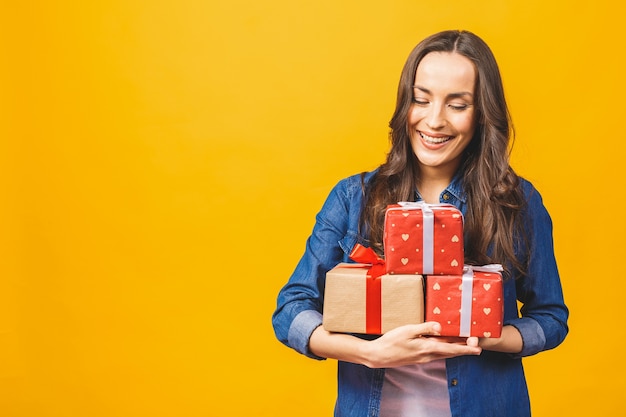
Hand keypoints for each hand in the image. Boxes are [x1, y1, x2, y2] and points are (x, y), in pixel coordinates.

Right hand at [362, 322, 481, 367]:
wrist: (379, 356)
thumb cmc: (391, 342)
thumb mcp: (407, 331)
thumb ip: (424, 328)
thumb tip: (439, 326)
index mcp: (427, 348)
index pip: (451, 349)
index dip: (466, 349)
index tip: (478, 349)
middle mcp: (428, 355)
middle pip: (451, 352)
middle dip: (464, 348)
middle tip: (475, 343)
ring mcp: (423, 358)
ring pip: (444, 353)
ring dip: (456, 349)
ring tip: (465, 343)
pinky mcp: (419, 357)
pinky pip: (437, 353)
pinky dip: (445, 349)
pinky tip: (444, 343)